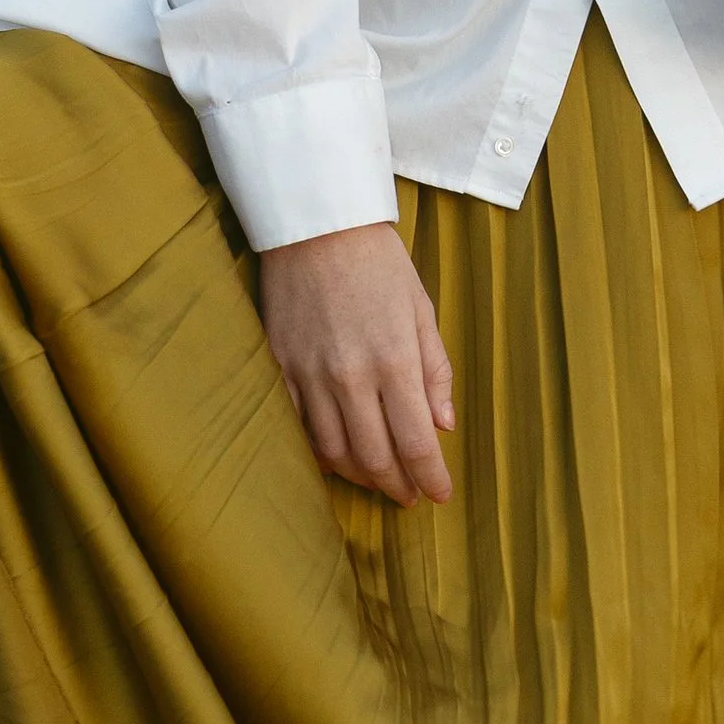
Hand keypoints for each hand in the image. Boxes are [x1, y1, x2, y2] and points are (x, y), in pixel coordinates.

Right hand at [260, 223, 455, 505]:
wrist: (316, 227)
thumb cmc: (378, 264)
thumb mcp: (422, 310)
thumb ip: (435, 371)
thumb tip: (443, 424)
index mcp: (395, 361)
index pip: (416, 442)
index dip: (430, 477)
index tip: (439, 495)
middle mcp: (351, 376)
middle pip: (374, 457)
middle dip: (396, 485)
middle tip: (409, 494)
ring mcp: (310, 375)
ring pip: (333, 452)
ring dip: (359, 475)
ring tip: (377, 478)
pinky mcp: (280, 368)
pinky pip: (298, 428)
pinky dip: (319, 451)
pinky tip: (335, 456)